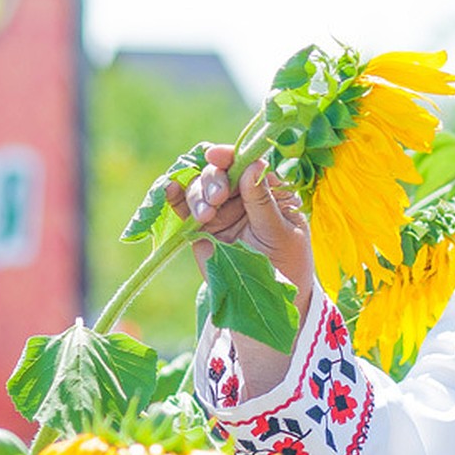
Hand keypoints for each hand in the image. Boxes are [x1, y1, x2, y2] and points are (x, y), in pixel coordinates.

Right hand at [165, 144, 314, 318]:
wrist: (268, 299)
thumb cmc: (285, 263)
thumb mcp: (280, 233)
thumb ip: (264, 203)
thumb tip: (253, 165)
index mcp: (270, 190)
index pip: (249, 162)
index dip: (231, 155)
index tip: (218, 156)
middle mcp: (243, 194)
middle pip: (220, 170)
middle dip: (214, 178)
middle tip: (219, 197)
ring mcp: (221, 209)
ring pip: (200, 185)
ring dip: (198, 193)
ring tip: (207, 215)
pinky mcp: (201, 226)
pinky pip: (184, 206)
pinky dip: (174, 195)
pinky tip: (169, 190)